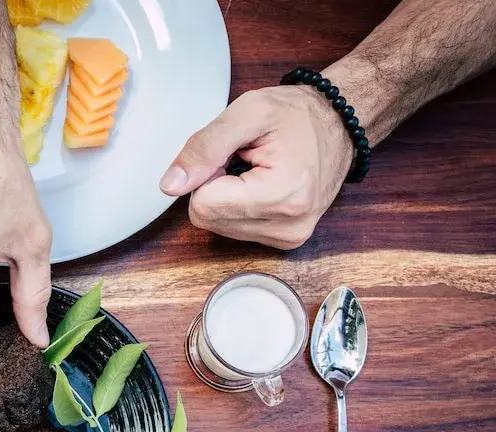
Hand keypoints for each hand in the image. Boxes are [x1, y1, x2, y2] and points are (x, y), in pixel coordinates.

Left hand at [160, 86, 353, 248]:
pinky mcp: (285, 241)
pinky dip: (237, 207)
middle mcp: (288, 227)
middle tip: (243, 161)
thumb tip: (170, 185)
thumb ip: (203, 148)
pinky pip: (234, 229)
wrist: (340, 124)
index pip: (203, 204)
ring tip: (255, 171)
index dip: (207, 173)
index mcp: (282, 195)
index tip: (233, 154)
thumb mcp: (247, 112)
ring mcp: (288, 238)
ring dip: (226, 197)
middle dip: (215, 186)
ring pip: (217, 226)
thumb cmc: (297, 114)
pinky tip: (260, 186)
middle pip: (207, 219)